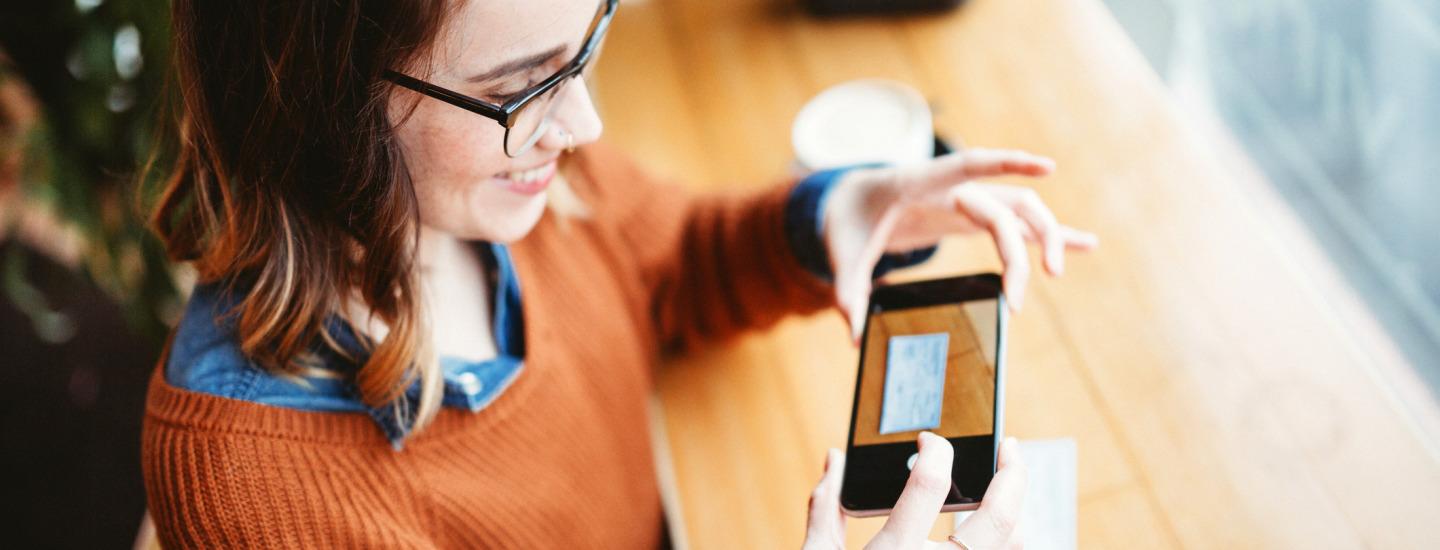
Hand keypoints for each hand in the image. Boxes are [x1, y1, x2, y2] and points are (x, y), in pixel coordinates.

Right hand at [803, 433, 1027, 549]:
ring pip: (1012, 548)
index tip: (931, 440)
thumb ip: (826, 507)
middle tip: (1010, 447)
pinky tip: (998, 538)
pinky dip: (1006, 549)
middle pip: (996, 517)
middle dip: (1012, 474)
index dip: (935, 450)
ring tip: (1005, 494)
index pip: (929, 484)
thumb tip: (835, 459)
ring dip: (1016, 516)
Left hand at [822, 148, 1098, 340]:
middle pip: (1003, 207)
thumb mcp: (840, 252)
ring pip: (1021, 210)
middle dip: (1018, 250)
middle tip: (1018, 299)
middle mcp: (953, 188)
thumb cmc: (849, 220)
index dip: (1007, 163)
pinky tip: (1085, 243)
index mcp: (920, 183)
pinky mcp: (975, 216)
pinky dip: (1050, 234)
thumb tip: (853, 336)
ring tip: (1057, 273)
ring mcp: (969, 200)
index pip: (969, 166)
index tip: (1048, 166)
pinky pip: (1019, 224)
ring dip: (1046, 237)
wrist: (853, 201)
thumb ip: (847, 290)